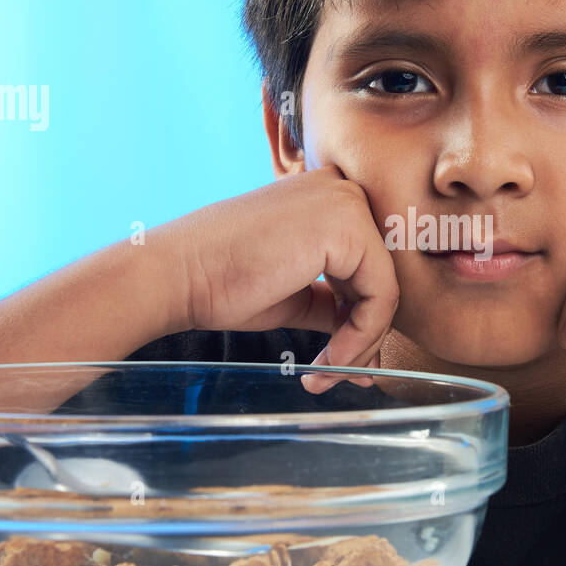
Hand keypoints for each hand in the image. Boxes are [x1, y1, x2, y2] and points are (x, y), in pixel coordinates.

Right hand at [161, 167, 398, 386]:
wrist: (178, 274)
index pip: (369, 264)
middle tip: (338, 376)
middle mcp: (343, 188)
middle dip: (366, 334)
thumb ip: (336, 305)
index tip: (342, 362)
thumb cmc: (222, 280)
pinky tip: (328, 361)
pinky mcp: (349, 226)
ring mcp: (347, 201)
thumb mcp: (295, 293)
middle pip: (383, 275)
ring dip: (361, 343)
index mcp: (328, 197)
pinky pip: (381, 296)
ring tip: (326, 374)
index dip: (362, 318)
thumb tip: (369, 345)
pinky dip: (360, 337)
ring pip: (387, 290)